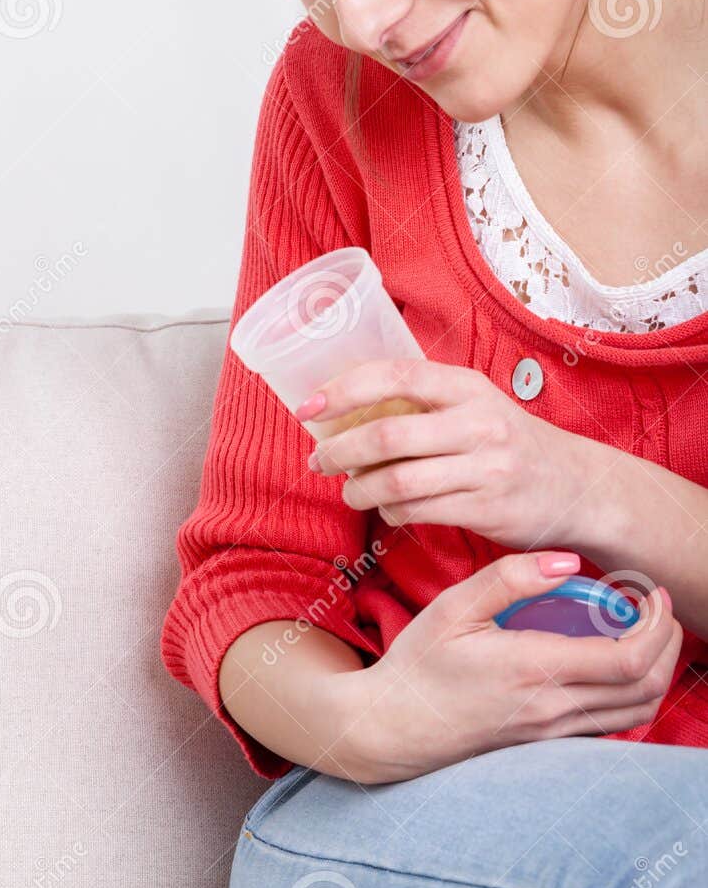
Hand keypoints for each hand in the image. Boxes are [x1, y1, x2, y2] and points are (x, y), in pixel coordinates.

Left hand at [303, 357, 601, 548]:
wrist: (578, 487)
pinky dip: (391, 512)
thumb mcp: (476, 405)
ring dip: (359, 488)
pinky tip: (386, 509)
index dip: (343, 390)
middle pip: (387, 435)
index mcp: (468, 386)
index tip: (308, 408)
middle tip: (318, 460)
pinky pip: (418, 512)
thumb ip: (424, 402)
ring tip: (348, 490)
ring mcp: (486, 467)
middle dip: (339, 450)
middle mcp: (479, 422)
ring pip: (397, 480)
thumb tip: (345, 408)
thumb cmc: (509, 443)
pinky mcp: (487, 509)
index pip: (395, 376)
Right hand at [349, 552, 682, 779]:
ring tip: (641, 633)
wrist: (389, 729)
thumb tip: (568, 562)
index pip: (629, 659)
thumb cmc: (416, 667)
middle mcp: (551, 709)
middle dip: (667, 644)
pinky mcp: (545, 745)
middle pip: (645, 687)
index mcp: (533, 671)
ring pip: (635, 712)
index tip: (650, 594)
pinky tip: (608, 663)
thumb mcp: (452, 609)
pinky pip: (609, 724)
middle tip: (654, 609)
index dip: (657, 626)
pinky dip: (628, 693)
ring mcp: (551, 734)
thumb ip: (510, 578)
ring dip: (654, 671)